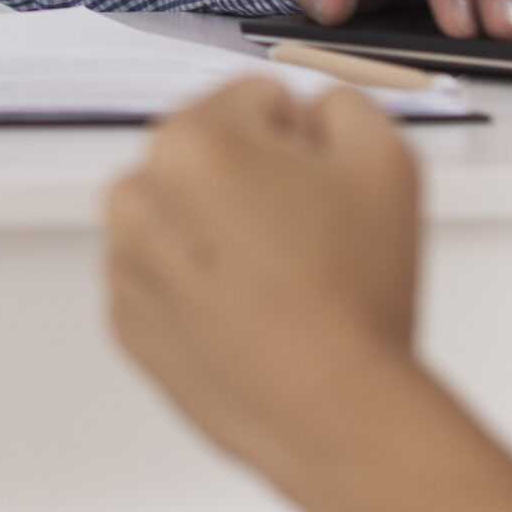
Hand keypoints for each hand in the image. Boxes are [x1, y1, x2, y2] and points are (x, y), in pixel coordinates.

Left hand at [106, 76, 421, 491]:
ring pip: (182, 216)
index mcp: (191, 139)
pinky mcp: (127, 323)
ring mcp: (125, 263)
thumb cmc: (356, 290)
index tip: (321, 187)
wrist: (335, 411)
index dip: (302, 139)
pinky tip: (250, 315)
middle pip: (209, 155)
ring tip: (279, 281)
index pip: (254, 100)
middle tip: (307, 237)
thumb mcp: (386, 157)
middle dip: (254, 180)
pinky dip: (200, 287)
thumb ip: (342, 104)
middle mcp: (138, 194)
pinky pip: (166, 278)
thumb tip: (311, 111)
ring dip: (220, 230)